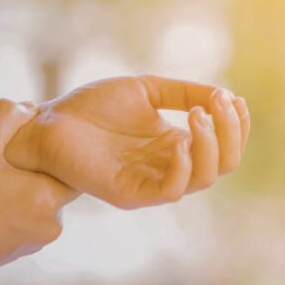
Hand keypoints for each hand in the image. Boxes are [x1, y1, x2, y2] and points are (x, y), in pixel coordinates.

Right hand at [0, 99, 78, 284]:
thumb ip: (5, 116)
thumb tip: (29, 108)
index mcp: (49, 199)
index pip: (70, 167)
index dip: (49, 151)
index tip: (26, 144)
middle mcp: (50, 226)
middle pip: (52, 185)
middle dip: (29, 170)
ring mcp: (32, 244)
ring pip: (35, 203)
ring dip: (16, 190)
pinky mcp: (14, 254)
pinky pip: (20, 222)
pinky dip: (6, 210)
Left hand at [4, 76, 249, 208]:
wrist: (48, 122)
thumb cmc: (93, 107)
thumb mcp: (147, 90)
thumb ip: (184, 93)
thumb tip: (224, 96)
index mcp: (176, 144)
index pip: (224, 146)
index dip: (237, 125)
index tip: (232, 98)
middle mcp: (169, 167)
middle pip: (223, 164)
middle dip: (231, 133)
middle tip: (218, 104)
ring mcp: (151, 182)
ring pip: (203, 179)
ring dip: (211, 145)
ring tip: (199, 115)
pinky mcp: (131, 193)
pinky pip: (170, 191)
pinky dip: (183, 168)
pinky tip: (179, 141)